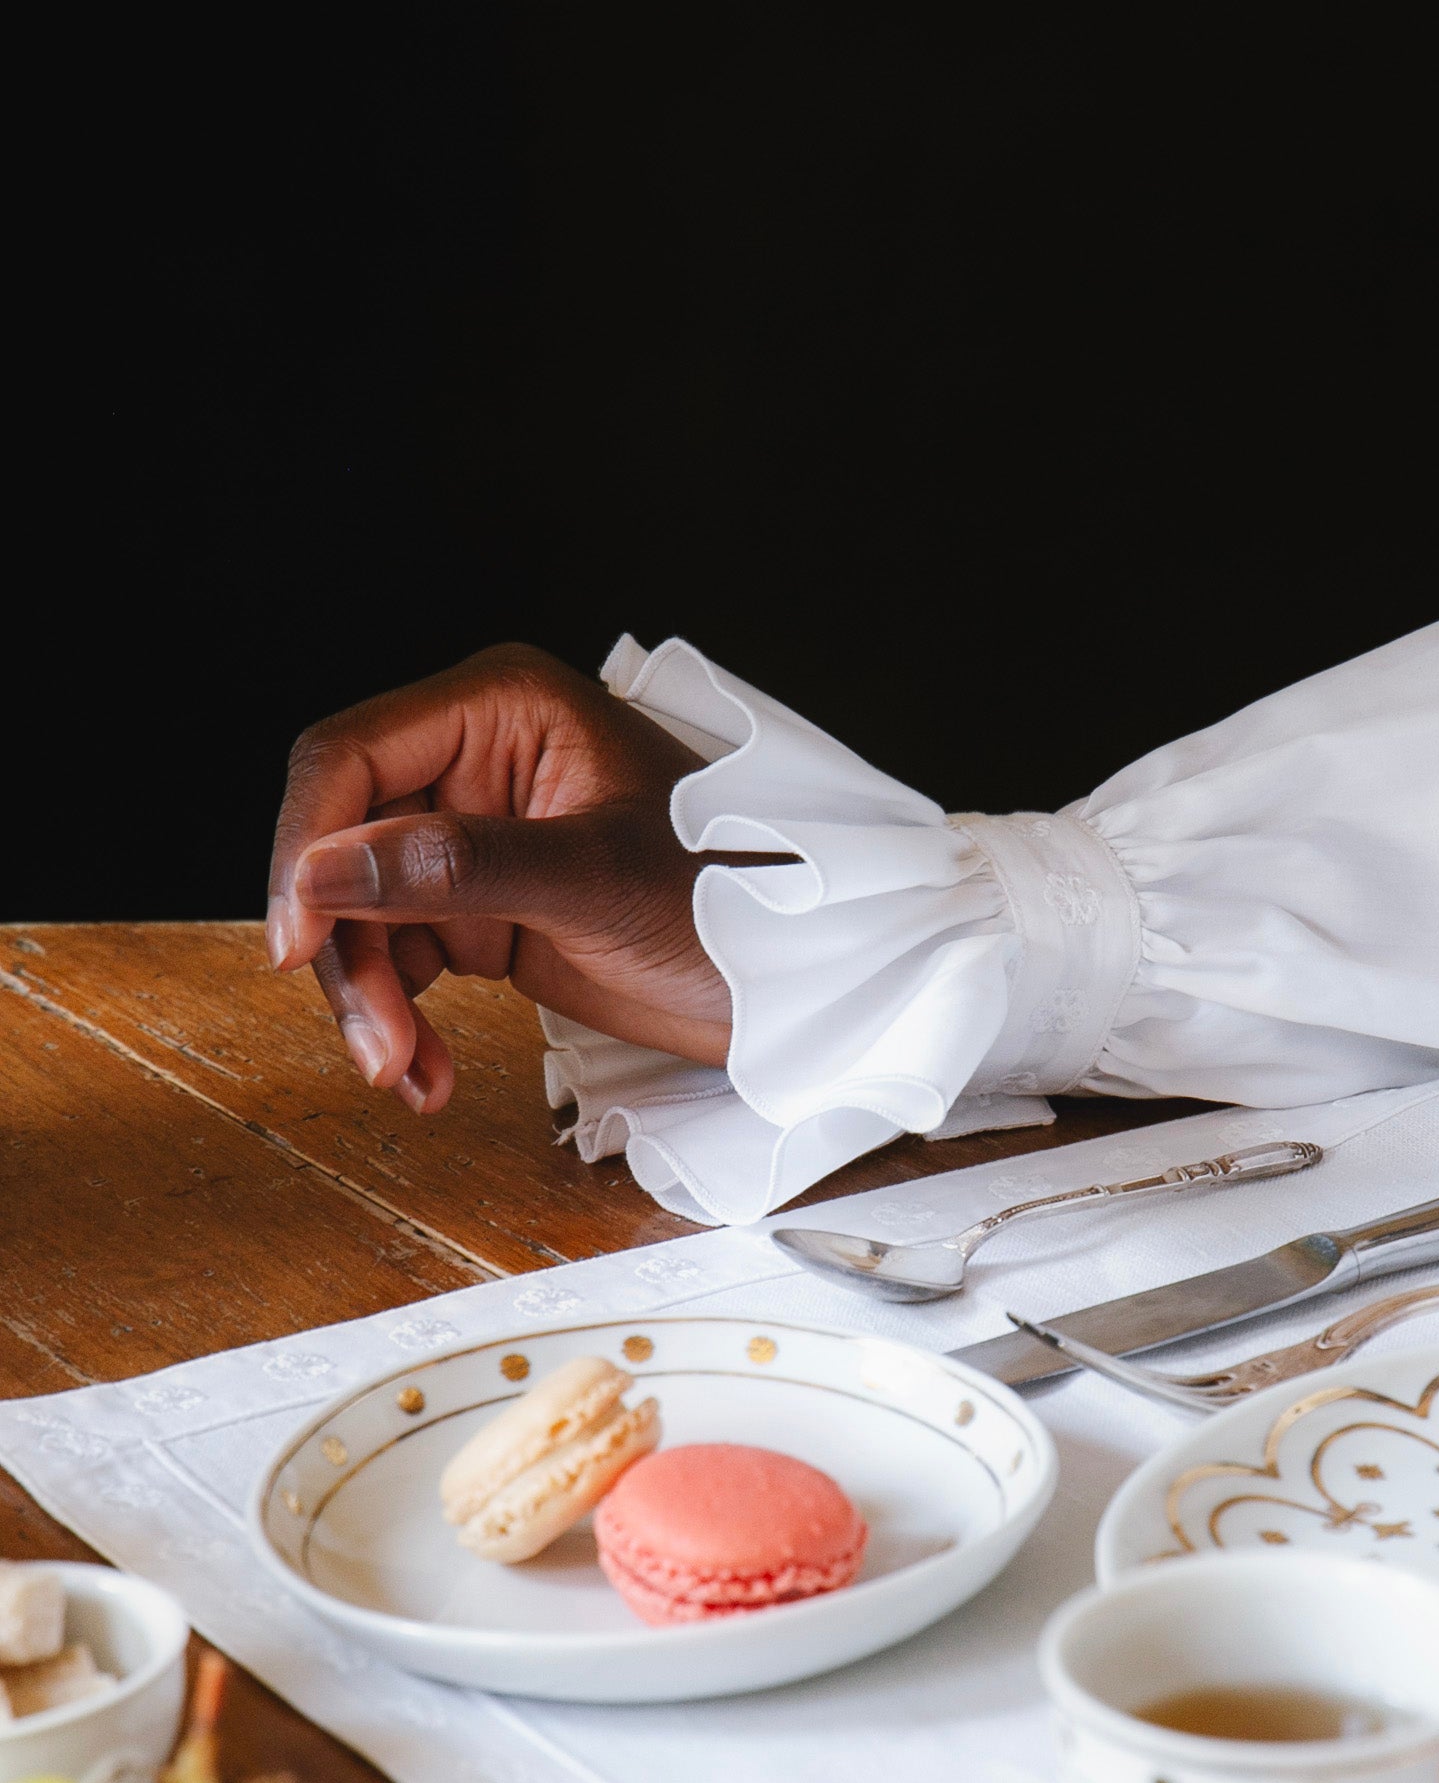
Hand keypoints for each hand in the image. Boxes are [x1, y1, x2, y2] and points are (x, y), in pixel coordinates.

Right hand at [268, 644, 739, 1112]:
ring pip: (360, 915)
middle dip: (345, 951)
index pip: (350, 758)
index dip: (307, 848)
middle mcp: (477, 760)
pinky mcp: (483, 910)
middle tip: (376, 1045)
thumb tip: (324, 871)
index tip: (297, 941)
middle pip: (341, 846)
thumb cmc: (734, 897)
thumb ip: (461, 868)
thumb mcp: (597, 881)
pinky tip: (426, 1074)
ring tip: (407, 1074)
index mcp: (502, 708)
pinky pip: (402, 961)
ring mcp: (475, 838)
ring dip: (370, 1002)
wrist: (798, 980)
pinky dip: (401, 1022)